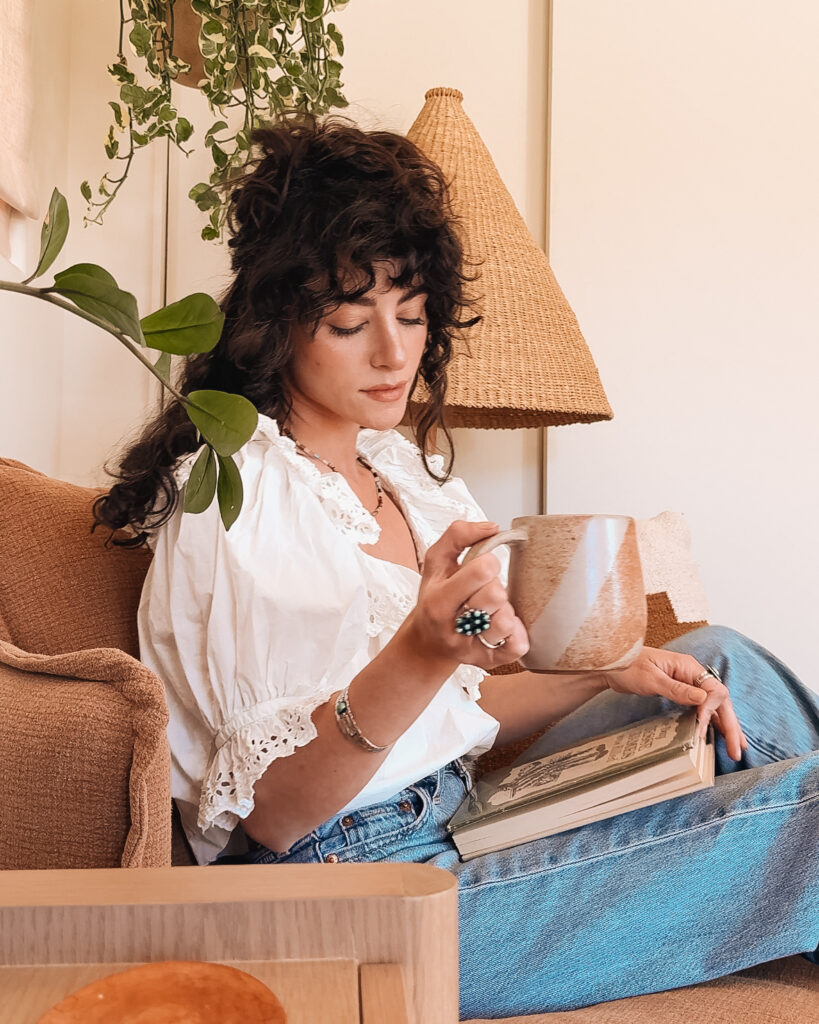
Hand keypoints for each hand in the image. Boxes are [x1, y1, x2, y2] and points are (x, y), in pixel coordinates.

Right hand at [403, 520, 528, 671]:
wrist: (427, 643)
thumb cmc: (435, 597)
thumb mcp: (435, 562)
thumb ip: (458, 535)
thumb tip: (491, 527)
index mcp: (438, 600)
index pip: (479, 572)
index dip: (489, 562)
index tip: (484, 566)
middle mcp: (452, 627)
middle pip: (495, 596)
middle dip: (496, 586)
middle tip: (484, 590)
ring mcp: (470, 648)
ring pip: (505, 623)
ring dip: (505, 610)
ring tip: (492, 609)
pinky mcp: (488, 662)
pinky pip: (516, 648)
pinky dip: (518, 634)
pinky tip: (506, 626)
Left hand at [603, 647, 748, 760]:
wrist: (610, 664)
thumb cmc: (627, 666)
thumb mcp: (651, 679)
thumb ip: (676, 689)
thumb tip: (702, 700)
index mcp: (688, 667)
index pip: (714, 691)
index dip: (712, 711)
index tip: (702, 727)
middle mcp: (692, 675)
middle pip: (719, 701)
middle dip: (730, 724)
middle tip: (738, 749)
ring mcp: (687, 683)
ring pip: (713, 706)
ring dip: (725, 725)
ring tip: (736, 747)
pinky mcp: (679, 692)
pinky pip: (701, 708)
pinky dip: (710, 722)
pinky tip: (717, 735)